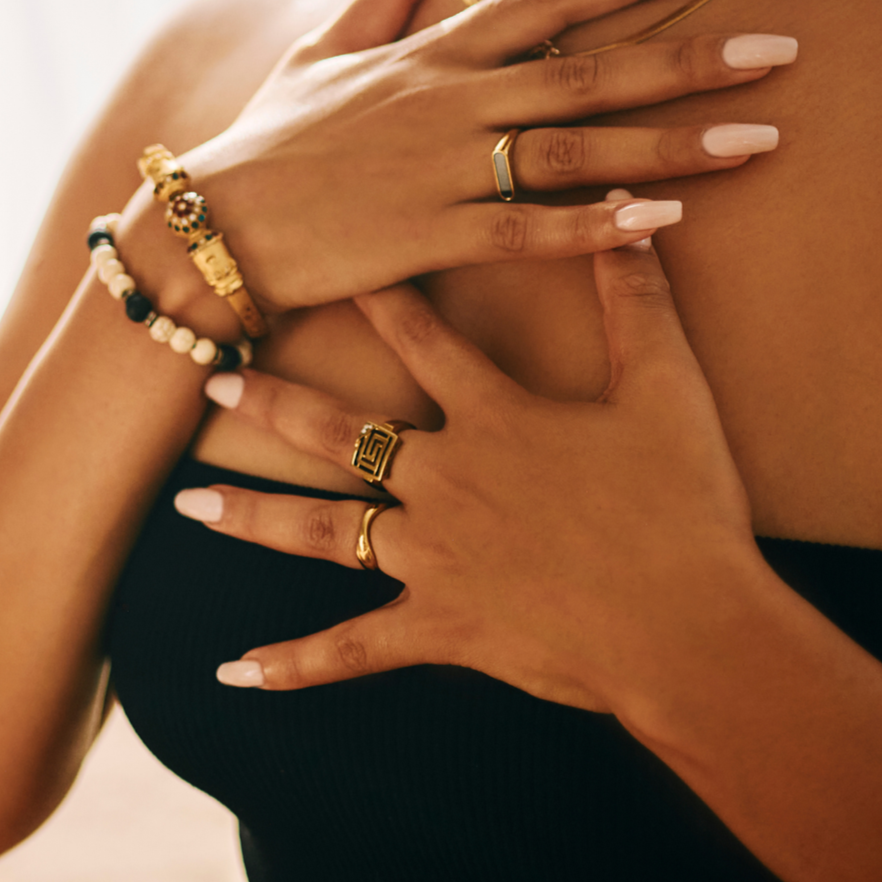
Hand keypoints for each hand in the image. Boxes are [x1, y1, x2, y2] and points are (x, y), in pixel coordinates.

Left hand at [174, 238, 766, 717]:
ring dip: (252, 517)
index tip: (319, 258)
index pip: (420, 337)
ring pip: (322, 531)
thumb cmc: (686, 506)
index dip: (371, 294)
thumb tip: (623, 209)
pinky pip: (352, 650)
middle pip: (339, 431)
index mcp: (494, 417)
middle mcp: (446, 479)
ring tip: (188, 503)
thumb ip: (636, 297)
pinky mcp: (441, 629)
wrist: (693, 629)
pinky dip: (294, 665)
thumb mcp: (667, 388)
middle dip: (271, 402)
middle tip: (211, 382)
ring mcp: (434, 558)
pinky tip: (237, 673)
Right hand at [182, 0, 799, 312]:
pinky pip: (530, 230)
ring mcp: (443, 167)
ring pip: (579, 148)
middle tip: (783, 46)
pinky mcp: (430, 237)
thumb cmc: (271, 142)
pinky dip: (599, 227)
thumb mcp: (321, 52)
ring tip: (761, 137)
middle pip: (590, 67)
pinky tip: (666, 222)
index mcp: (434, 51)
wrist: (209, 227)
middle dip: (690, 53)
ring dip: (673, 142)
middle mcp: (450, 99)